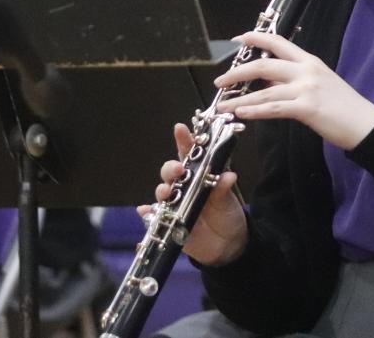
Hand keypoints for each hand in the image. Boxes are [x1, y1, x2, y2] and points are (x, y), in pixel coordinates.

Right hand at [141, 123, 247, 265]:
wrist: (226, 245)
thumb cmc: (226, 215)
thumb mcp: (227, 201)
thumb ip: (223, 188)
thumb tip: (229, 175)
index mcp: (198, 175)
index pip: (189, 154)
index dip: (183, 140)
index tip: (180, 128)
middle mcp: (183, 187)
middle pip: (170, 172)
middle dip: (171, 168)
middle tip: (178, 169)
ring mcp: (174, 205)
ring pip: (162, 193)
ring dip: (161, 190)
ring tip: (165, 192)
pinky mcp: (168, 223)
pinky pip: (153, 218)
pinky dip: (147, 215)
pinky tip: (144, 211)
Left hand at [214, 31, 373, 150]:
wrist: (365, 123)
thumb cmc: (344, 105)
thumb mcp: (320, 83)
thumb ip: (295, 80)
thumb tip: (272, 83)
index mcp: (309, 60)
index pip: (278, 42)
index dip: (255, 38)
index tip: (238, 39)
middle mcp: (306, 70)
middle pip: (264, 64)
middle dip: (238, 72)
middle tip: (220, 80)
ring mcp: (307, 88)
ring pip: (264, 90)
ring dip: (239, 98)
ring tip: (222, 105)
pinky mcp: (307, 107)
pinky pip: (274, 108)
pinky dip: (254, 111)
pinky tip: (241, 113)